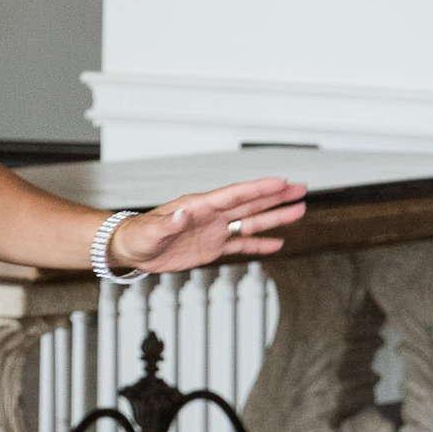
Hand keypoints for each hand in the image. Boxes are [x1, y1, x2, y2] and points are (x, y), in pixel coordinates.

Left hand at [112, 176, 309, 272]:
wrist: (132, 250)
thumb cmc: (138, 236)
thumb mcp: (151, 231)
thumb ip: (168, 223)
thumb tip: (182, 214)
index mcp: (199, 206)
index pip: (235, 195)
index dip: (258, 188)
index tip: (280, 181)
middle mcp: (212, 215)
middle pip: (250, 203)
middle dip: (276, 197)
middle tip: (301, 188)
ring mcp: (214, 230)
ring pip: (251, 221)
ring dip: (274, 217)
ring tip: (299, 210)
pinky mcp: (212, 247)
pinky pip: (241, 245)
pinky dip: (259, 244)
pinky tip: (277, 243)